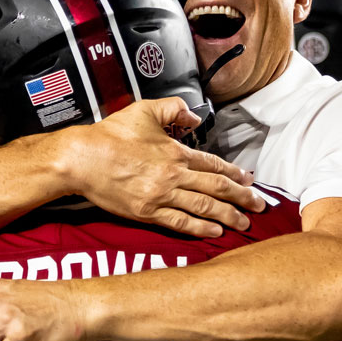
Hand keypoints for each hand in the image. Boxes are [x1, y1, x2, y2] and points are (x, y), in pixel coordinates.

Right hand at [60, 97, 264, 237]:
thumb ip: (173, 109)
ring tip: (244, 224)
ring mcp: (161, 196)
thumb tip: (193, 116)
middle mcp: (173, 175)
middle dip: (242, 198)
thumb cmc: (110, 135)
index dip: (235, 173)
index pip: (214, 164)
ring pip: (204, 207)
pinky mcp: (147, 212)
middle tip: (259, 206)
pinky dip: (200, 228)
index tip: (249, 179)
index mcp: (175, 151)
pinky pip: (180, 222)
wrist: (82, 159)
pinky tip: (214, 232)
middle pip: (217, 188)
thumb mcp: (145, 110)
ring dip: (228, 216)